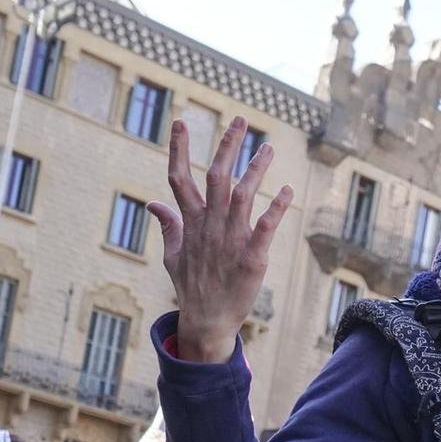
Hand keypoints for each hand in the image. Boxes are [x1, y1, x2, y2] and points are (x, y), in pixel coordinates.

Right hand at [148, 116, 291, 364]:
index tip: (179, 121)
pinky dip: (276, 209)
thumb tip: (152, 204)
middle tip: (240, 120)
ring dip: (255, 170)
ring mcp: (231, 241)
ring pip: (242, 196)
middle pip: (215, 177)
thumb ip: (167, 225)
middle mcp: (210, 226)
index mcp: (191, 223)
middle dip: (227, 146)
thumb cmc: (191, 287)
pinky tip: (288, 191)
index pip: (179, 178)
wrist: (207, 321)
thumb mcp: (172, 256)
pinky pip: (265, 228)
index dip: (178, 149)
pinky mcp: (252, 258)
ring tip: (268, 148)